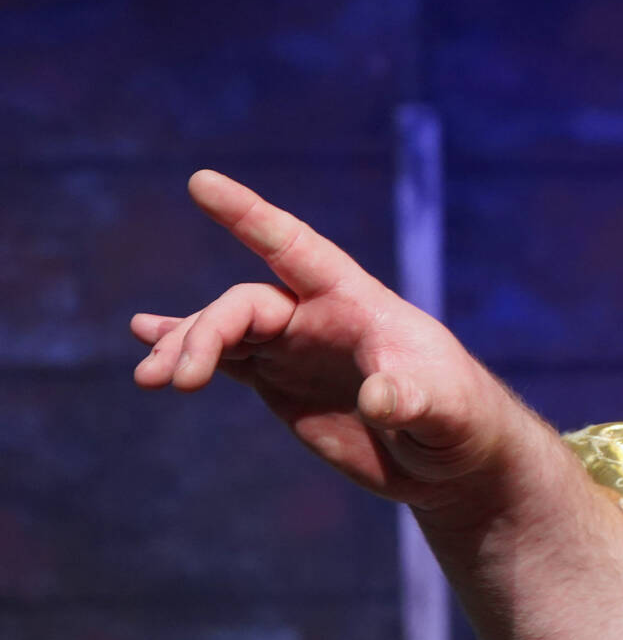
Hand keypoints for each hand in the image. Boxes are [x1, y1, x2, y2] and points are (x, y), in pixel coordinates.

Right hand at [132, 169, 530, 511]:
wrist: (452, 457)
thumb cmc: (460, 417)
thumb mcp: (444, 407)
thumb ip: (413, 397)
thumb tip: (379, 398)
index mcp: (357, 301)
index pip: (296, 247)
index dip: (249, 215)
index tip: (201, 182)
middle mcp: (319, 315)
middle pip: (246, 305)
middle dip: (205, 333)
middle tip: (177, 379)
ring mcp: (298, 347)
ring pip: (226, 330)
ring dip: (183, 348)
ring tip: (150, 378)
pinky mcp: (283, 383)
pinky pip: (226, 358)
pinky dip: (186, 349)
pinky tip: (147, 346)